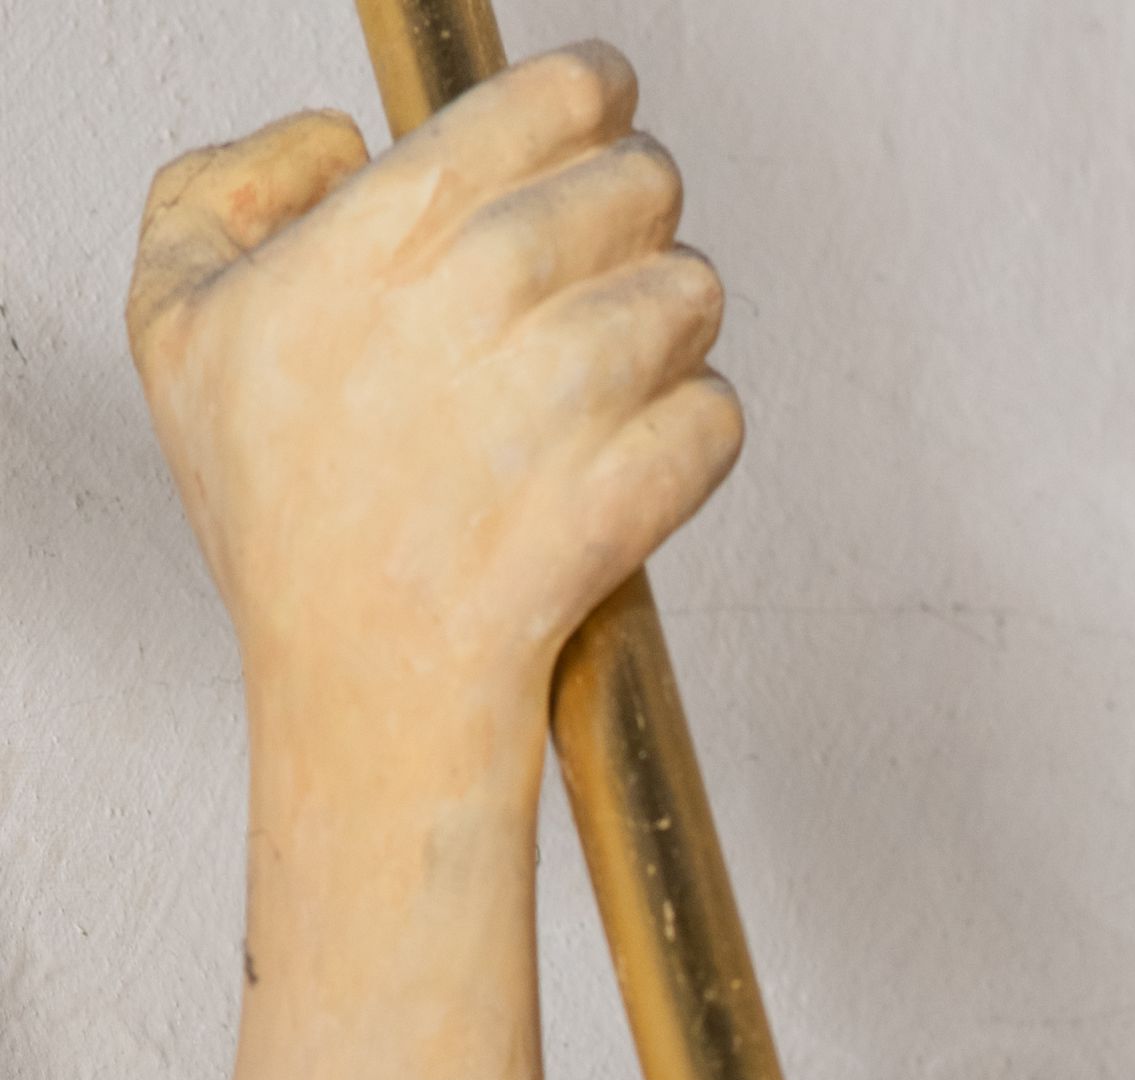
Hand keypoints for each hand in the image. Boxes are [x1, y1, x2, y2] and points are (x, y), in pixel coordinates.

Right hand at [128, 47, 737, 758]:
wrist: (360, 690)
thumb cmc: (279, 517)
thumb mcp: (174, 325)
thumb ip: (221, 190)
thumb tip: (339, 141)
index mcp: (373, 240)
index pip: (533, 105)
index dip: (590, 90)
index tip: (605, 101)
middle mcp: (470, 303)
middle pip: (636, 187)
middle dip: (640, 208)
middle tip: (615, 247)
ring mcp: (556, 406)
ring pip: (689, 298)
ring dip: (672, 325)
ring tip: (616, 367)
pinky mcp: (627, 499)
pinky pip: (717, 416)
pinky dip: (696, 432)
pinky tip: (638, 454)